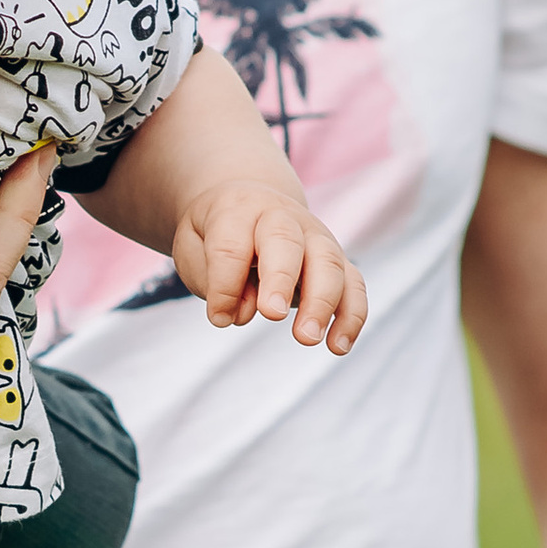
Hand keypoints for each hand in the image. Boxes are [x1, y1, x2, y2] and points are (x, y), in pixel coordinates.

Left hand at [171, 183, 367, 348]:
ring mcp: (315, 236)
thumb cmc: (216, 232)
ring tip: (307, 338)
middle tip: (272, 314)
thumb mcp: (193, 246)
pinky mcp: (336, 259)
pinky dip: (351, 315)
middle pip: (286, 242)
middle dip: (280, 279)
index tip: (219, 317)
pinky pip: (353, 284)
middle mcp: (282, 216)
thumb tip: (244, 312)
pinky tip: (339, 346)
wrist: (248, 200)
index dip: (225, 285)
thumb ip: (210, 278)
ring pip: (328, 262)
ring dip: (322, 302)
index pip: (231, 246)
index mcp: (239, 209)